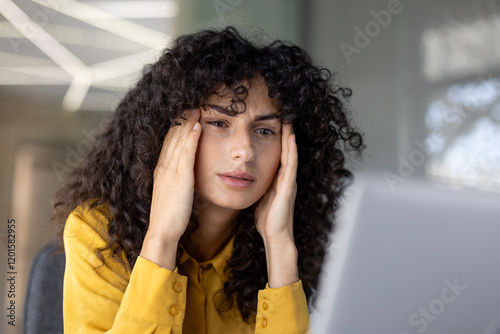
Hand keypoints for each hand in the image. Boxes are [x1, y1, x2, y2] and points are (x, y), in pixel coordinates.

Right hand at [140, 109, 201, 268]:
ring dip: (187, 123)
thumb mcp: (172, 195)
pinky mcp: (179, 177)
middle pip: (171, 137)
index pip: (168, 143)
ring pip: (178, 140)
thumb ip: (177, 183)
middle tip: (190, 104)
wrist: (163, 232)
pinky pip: (185, 152)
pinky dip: (190, 137)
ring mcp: (170, 171)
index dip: (176, 128)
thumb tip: (186, 178)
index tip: (184, 116)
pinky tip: (197, 125)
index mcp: (161, 171)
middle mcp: (163, 167)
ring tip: (196, 108)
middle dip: (181, 120)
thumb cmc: (170, 217)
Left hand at [255, 122, 297, 243]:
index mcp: (278, 179)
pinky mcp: (288, 187)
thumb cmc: (267, 220)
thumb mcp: (260, 197)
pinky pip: (291, 165)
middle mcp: (285, 177)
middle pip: (286, 149)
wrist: (275, 236)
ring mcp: (288, 181)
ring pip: (290, 153)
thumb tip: (246, 178)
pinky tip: (290, 138)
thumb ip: (258, 186)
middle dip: (285, 132)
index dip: (276, 138)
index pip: (278, 153)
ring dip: (290, 136)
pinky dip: (292, 151)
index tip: (272, 122)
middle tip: (284, 114)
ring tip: (288, 119)